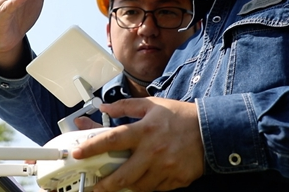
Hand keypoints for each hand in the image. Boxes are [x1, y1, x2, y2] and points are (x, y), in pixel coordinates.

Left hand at [73, 97, 203, 191]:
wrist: (211, 130)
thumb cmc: (180, 117)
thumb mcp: (153, 105)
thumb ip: (126, 106)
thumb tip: (105, 108)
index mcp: (145, 130)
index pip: (112, 140)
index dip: (91, 147)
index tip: (77, 153)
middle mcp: (153, 151)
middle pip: (122, 175)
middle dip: (104, 185)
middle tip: (94, 187)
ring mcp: (165, 169)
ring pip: (138, 186)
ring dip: (126, 186)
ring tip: (119, 183)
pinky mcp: (175, 180)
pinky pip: (155, 189)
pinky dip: (146, 186)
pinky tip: (143, 179)